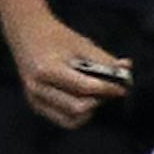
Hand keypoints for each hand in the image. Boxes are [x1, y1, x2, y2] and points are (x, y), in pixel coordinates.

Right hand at [7, 6, 132, 128]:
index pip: (84, 87)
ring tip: (97, 96)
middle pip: (78, 108)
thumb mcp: (81, 43)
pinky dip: (78, 115)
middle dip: (99, 101)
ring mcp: (35, 100)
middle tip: (110, 91)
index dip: (106, 89)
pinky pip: (63, 120)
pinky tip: (85, 100)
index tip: (122, 88)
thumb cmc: (56, 36)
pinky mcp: (36, 106)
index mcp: (47, 69)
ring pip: (72, 119)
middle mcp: (38, 88)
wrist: (26, 33)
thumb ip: (104, 59)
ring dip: (90, 110)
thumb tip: (127, 70)